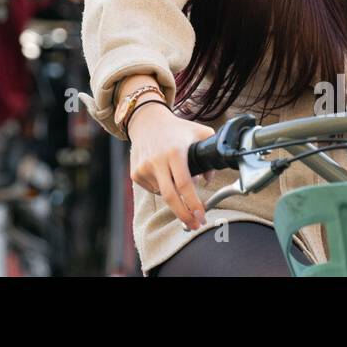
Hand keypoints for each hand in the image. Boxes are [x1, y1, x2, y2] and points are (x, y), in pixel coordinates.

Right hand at [127, 103, 216, 231]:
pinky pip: (153, 189)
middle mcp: (157, 160)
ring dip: (174, 193)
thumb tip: (209, 180)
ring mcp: (144, 167)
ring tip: (176, 176)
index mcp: (174, 151)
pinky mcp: (135, 173)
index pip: (185, 184)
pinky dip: (162, 187)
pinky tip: (163, 172)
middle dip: (184, 215)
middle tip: (194, 225)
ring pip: (163, 193)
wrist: (146, 121)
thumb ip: (211, 152)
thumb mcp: (198, 132)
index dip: (194, 203)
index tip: (201, 216)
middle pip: (171, 197)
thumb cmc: (176, 129)